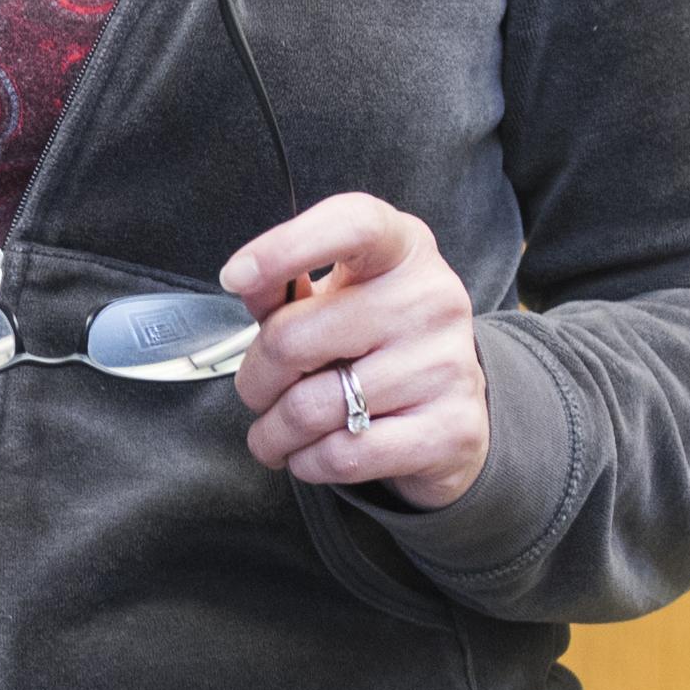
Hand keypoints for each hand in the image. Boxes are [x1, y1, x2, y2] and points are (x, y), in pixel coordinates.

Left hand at [217, 195, 490, 510]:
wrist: (454, 415)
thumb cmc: (377, 346)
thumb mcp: (339, 300)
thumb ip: (289, 288)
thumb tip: (246, 283)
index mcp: (405, 250)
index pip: (352, 224)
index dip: (285, 246)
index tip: (235, 277)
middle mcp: (434, 299)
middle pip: (293, 338)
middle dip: (254, 379)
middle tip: (258, 394)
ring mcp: (447, 365)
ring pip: (310, 409)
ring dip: (273, 433)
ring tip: (277, 435)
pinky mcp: (450, 431)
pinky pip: (342, 456)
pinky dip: (307, 464)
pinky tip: (311, 455)